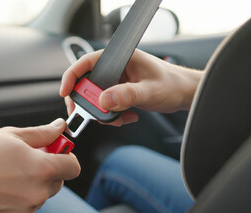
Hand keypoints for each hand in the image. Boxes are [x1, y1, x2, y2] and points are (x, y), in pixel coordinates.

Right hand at [0, 119, 79, 212]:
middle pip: (57, 182)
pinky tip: (1, 187)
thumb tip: (58, 128)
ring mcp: (24, 210)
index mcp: (42, 169)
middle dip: (47, 171)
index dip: (66, 157)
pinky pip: (23, 209)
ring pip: (40, 196)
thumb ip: (42, 134)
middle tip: (27, 160)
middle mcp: (36, 193)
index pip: (73, 167)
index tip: (58, 153)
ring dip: (32, 186)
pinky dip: (17, 200)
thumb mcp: (13, 135)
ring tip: (8, 173)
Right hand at [60, 49, 202, 125]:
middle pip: (87, 82)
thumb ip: (127, 95)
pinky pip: (105, 104)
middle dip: (87, 101)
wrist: (184, 94)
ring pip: (95, 97)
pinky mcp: (119, 92)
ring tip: (119, 117)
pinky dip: (112, 115)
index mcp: (120, 58)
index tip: (65, 92)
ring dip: (103, 111)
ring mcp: (116, 81)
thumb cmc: (173, 84)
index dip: (72, 76)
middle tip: (91, 114)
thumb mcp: (149, 90)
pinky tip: (128, 116)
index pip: (87, 62)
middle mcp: (115, 68)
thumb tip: (104, 101)